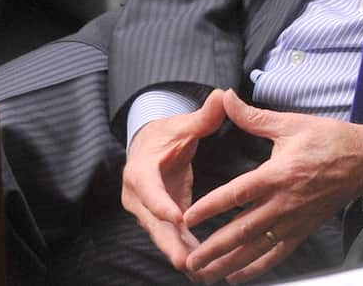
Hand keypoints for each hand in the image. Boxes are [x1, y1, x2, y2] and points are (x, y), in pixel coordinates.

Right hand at [120, 89, 227, 270]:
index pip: (148, 188)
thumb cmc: (165, 134)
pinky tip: (201, 267)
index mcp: (140, 170)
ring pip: (162, 235)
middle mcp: (138, 195)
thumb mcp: (182, 124)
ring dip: (179, 252)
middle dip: (169, 242)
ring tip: (198, 271)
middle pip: (153, 222)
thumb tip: (223, 95)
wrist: (148, 146)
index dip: (160, 204)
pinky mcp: (160, 219)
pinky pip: (172, 237)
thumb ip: (203, 116)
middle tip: (186, 260)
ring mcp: (147, 210)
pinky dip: (185, 250)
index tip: (177, 217)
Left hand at [183, 90, 362, 283]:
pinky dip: (256, 268)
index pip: (237, 194)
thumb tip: (226, 98)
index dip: (211, 207)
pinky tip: (237, 275)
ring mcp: (294, 221)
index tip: (187, 217)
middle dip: (213, 247)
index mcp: (278, 174)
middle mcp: (284, 203)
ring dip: (228, 263)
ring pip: (256, 248)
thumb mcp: (291, 123)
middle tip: (189, 261)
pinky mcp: (303, 230)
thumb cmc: (330, 139)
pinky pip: (277, 255)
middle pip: (242, 230)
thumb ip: (253, 117)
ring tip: (205, 274)